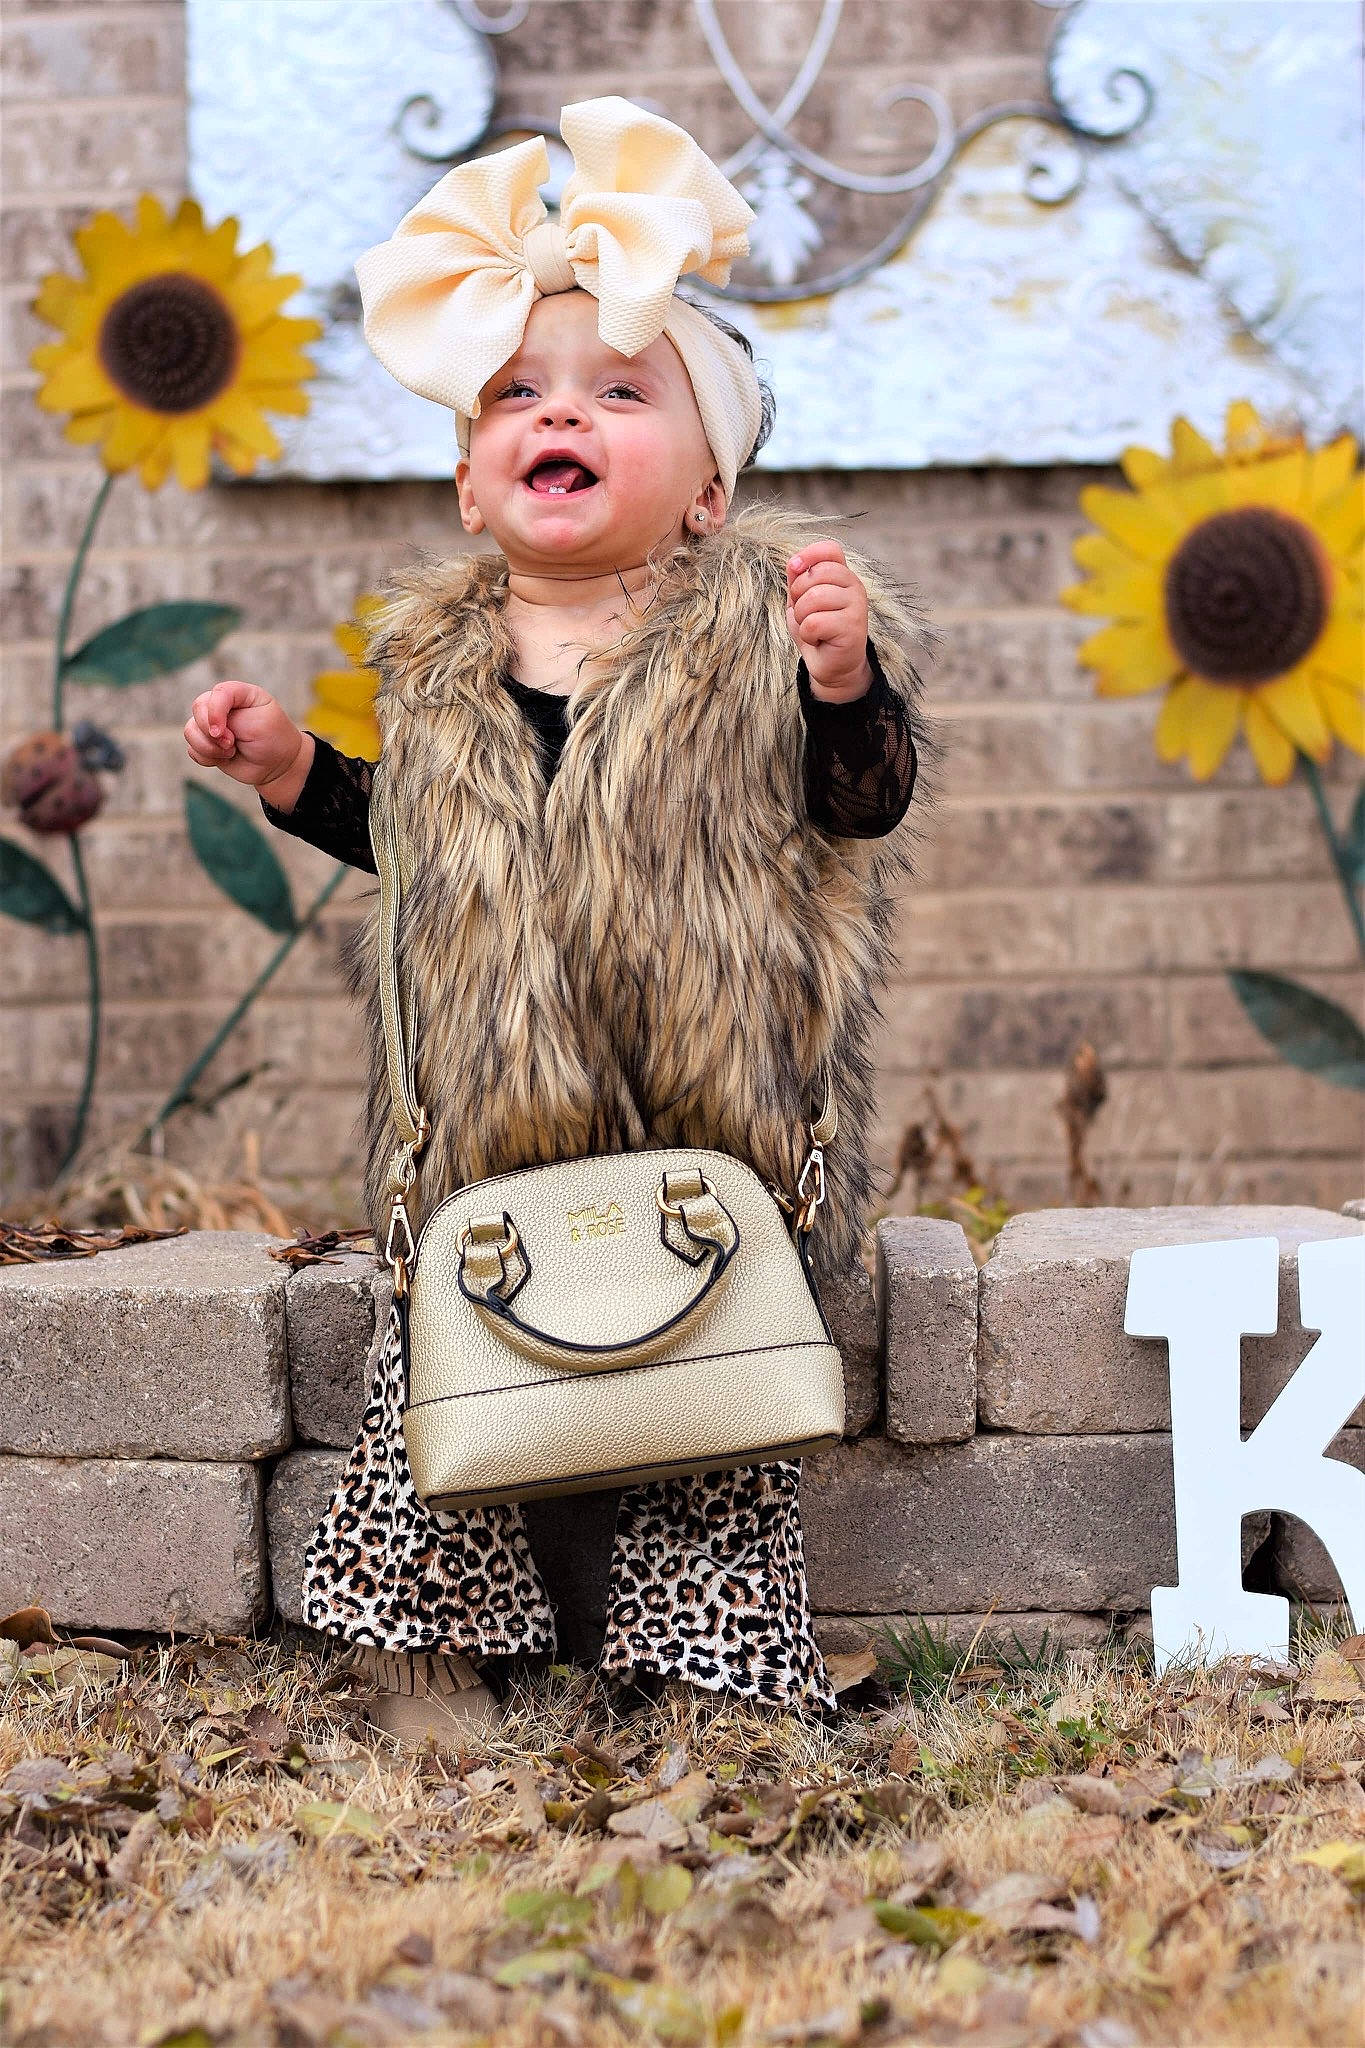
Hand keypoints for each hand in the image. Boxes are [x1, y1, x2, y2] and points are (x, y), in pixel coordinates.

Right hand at [184, 680, 313, 812]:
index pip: (217, 693)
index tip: (222, 732)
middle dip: (211, 732)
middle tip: (231, 744)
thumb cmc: (274, 739)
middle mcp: (222, 706)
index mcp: (238, 693)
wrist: (278, 766)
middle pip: (198, 709)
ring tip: (231, 752)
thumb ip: (230, 719)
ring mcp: (212, 725)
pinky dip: (206, 758)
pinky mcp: (207, 744)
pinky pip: (192, 749)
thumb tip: (208, 731)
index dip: (214, 712)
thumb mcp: (260, 722)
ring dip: (208, 747)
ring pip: (191, 731)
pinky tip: (223, 758)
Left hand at [785, 542, 871, 698]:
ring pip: (813, 598)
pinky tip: (819, 639)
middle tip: (804, 613)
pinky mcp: (853, 627)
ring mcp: (857, 606)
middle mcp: (854, 587)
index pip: (830, 550)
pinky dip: (808, 633)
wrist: (831, 666)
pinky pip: (814, 622)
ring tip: (812, 627)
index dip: (809, 555)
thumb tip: (794, 562)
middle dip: (798, 594)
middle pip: (816, 574)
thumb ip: (798, 579)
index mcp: (843, 576)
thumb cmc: (817, 631)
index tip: (794, 569)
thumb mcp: (801, 601)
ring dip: (801, 616)